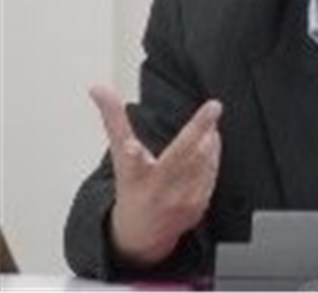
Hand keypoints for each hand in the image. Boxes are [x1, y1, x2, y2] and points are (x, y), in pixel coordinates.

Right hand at [90, 85, 222, 265]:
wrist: (142, 234)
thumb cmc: (131, 187)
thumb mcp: (119, 155)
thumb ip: (113, 119)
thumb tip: (98, 88)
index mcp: (134, 175)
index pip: (131, 161)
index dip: (130, 154)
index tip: (131, 147)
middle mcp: (156, 190)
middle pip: (180, 157)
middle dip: (198, 129)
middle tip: (213, 107)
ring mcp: (179, 200)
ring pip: (202, 162)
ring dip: (210, 138)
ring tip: (211, 121)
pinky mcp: (197, 207)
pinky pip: (211, 175)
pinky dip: (214, 155)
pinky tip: (213, 141)